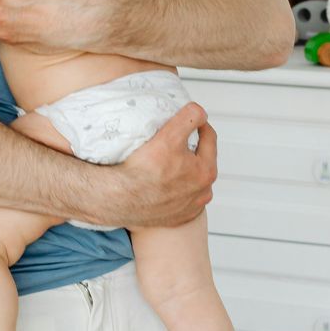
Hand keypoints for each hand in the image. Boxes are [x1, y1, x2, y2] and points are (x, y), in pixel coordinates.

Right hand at [97, 104, 216, 227]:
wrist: (120, 199)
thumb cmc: (143, 171)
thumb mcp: (169, 135)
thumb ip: (189, 117)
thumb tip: (200, 112)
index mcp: (206, 171)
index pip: (209, 138)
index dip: (198, 124)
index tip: (188, 121)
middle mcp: (203, 192)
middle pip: (202, 161)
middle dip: (191, 150)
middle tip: (172, 143)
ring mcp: (191, 208)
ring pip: (193, 182)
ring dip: (185, 172)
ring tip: (166, 164)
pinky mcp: (177, 218)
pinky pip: (182, 200)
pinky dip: (176, 191)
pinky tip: (162, 185)